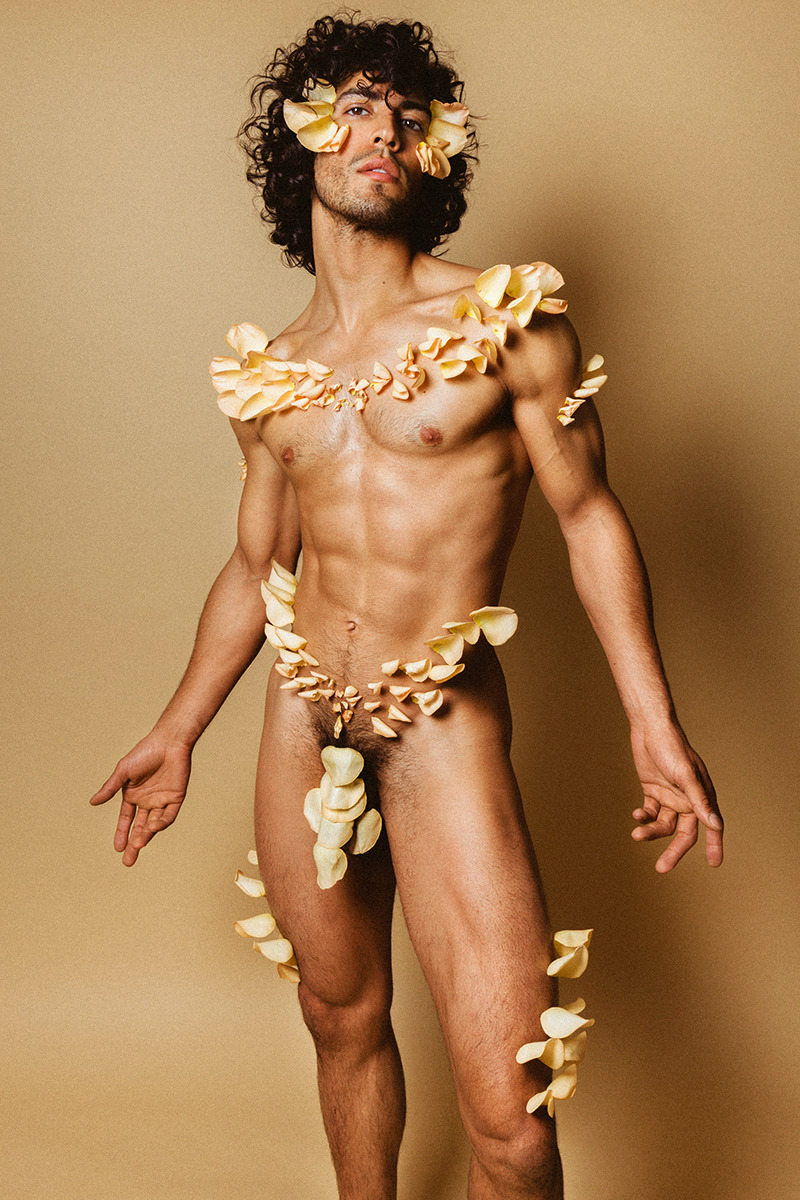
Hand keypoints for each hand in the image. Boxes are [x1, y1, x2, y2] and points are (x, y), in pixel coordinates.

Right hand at [90, 734, 191, 865]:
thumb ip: (110, 788)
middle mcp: (147, 801)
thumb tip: (92, 802)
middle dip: (134, 844)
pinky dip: (161, 824)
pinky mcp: (176, 798)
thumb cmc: (144, 752)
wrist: (169, 742)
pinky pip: (168, 815)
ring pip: (154, 825)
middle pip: (140, 828)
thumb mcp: (123, 772)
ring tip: (137, 844)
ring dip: (146, 836)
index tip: (117, 848)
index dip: (122, 833)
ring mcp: (162, 800)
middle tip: (128, 862)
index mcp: (133, 795)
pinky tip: (152, 828)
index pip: (126, 820)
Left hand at [629, 722, 722, 872]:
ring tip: (637, 833)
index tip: (714, 864)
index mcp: (702, 795)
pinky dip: (643, 818)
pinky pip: (650, 813)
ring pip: (663, 824)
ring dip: (651, 831)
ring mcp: (669, 796)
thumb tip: (715, 825)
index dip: (714, 844)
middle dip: (673, 851)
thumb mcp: (685, 775)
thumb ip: (699, 801)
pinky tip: (636, 817)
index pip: (711, 825)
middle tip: (661, 868)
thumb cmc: (672, 747)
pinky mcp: (652, 791)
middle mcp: (687, 799)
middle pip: (684, 833)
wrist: (649, 727)